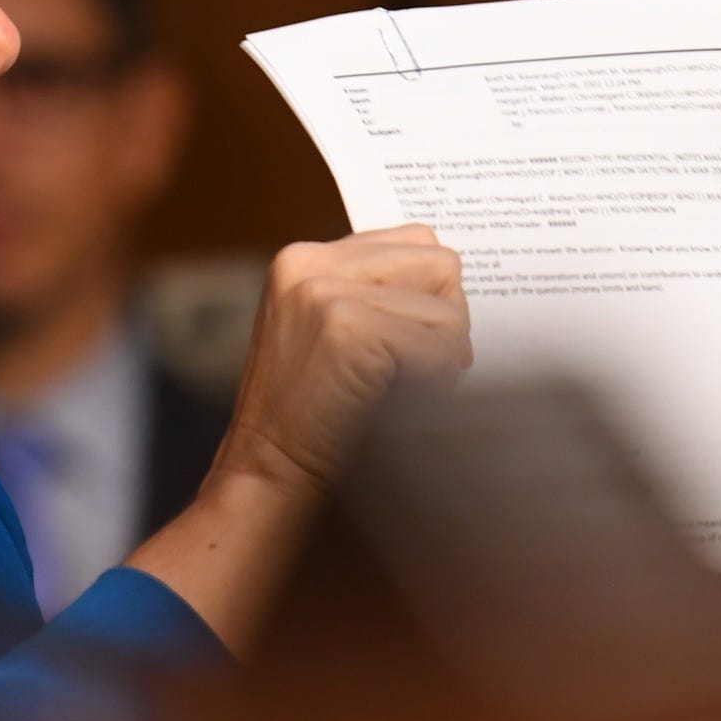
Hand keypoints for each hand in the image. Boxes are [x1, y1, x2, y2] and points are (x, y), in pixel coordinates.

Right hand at [208, 224, 472, 505]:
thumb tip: (454, 288)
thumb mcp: (327, 334)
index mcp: (304, 258)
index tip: (411, 347)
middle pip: (440, 262)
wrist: (266, 478)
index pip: (415, 242)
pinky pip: (440, 343)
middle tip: (415, 371)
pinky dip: (436, 380)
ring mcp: (323, 291)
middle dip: (444, 319)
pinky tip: (397, 404)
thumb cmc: (311, 419)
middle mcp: (309, 262)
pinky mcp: (344, 328)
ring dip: (442, 354)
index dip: (430, 297)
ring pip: (447, 305)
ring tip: (400, 390)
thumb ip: (373, 296)